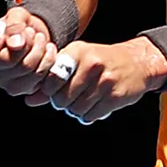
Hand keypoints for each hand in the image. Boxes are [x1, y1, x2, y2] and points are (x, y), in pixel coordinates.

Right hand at [0, 7, 67, 102]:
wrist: (36, 38)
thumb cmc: (20, 26)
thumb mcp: (16, 16)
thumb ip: (14, 26)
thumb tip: (15, 43)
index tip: (5, 35)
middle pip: (6, 60)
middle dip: (26, 43)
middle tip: (31, 33)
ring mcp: (4, 83)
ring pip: (26, 69)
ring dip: (39, 50)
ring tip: (40, 39)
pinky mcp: (22, 89)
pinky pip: (39, 78)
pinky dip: (48, 61)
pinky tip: (47, 51)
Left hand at [45, 37, 166, 123]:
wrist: (137, 62)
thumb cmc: (101, 62)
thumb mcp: (77, 61)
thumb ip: (52, 79)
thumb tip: (29, 100)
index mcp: (78, 51)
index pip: (51, 78)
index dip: (49, 90)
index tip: (55, 90)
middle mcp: (91, 64)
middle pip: (61, 98)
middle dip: (62, 103)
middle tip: (70, 98)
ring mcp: (104, 81)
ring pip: (75, 109)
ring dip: (75, 110)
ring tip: (83, 100)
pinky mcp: (115, 96)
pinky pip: (90, 116)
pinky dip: (88, 115)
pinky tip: (94, 105)